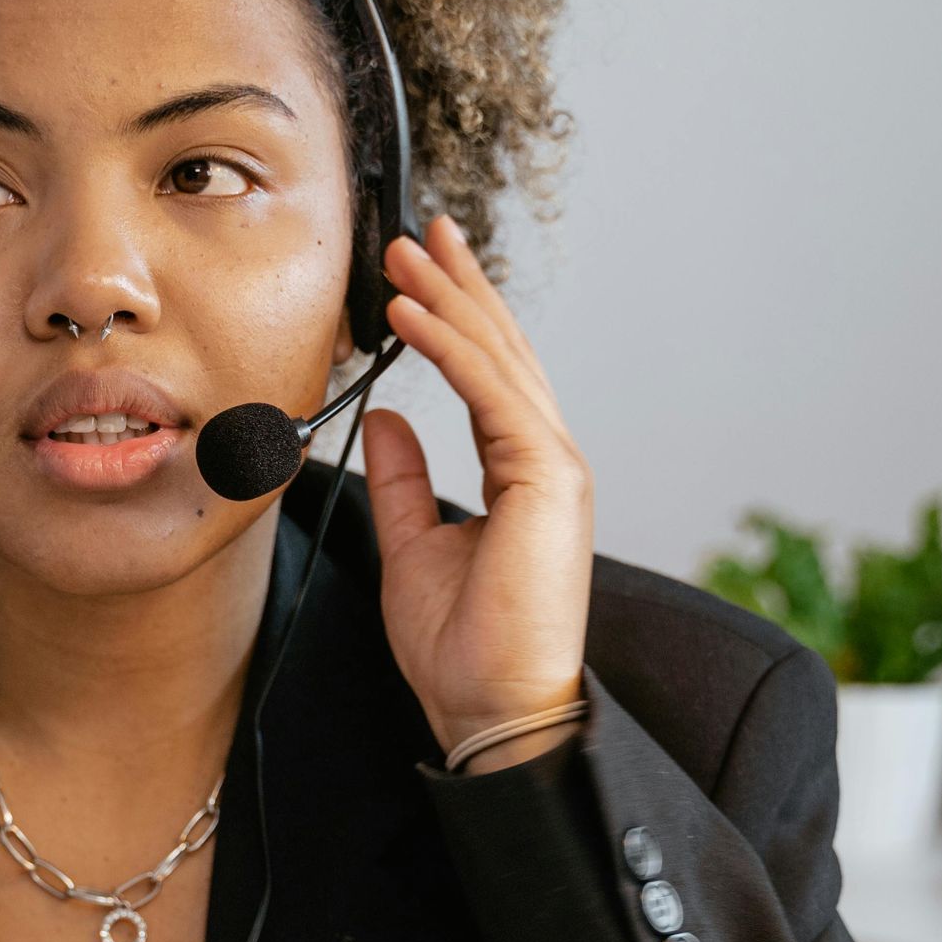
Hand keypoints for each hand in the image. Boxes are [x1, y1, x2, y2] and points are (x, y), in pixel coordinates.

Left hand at [362, 218, 592, 769]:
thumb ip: (404, 478)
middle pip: (501, 352)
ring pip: (498, 361)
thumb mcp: (412, 546)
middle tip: (416, 230)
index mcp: (523, 475)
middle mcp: (547, 462)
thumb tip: (385, 419)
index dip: (454, 319)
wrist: (491, 711)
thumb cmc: (463, 650)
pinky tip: (410, 313)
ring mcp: (555, 467)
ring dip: (449, 300)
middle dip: (457, 286)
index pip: (488, 378)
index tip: (417, 272)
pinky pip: (492, 394)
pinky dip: (449, 348)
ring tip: (403, 253)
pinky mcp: (548, 480)